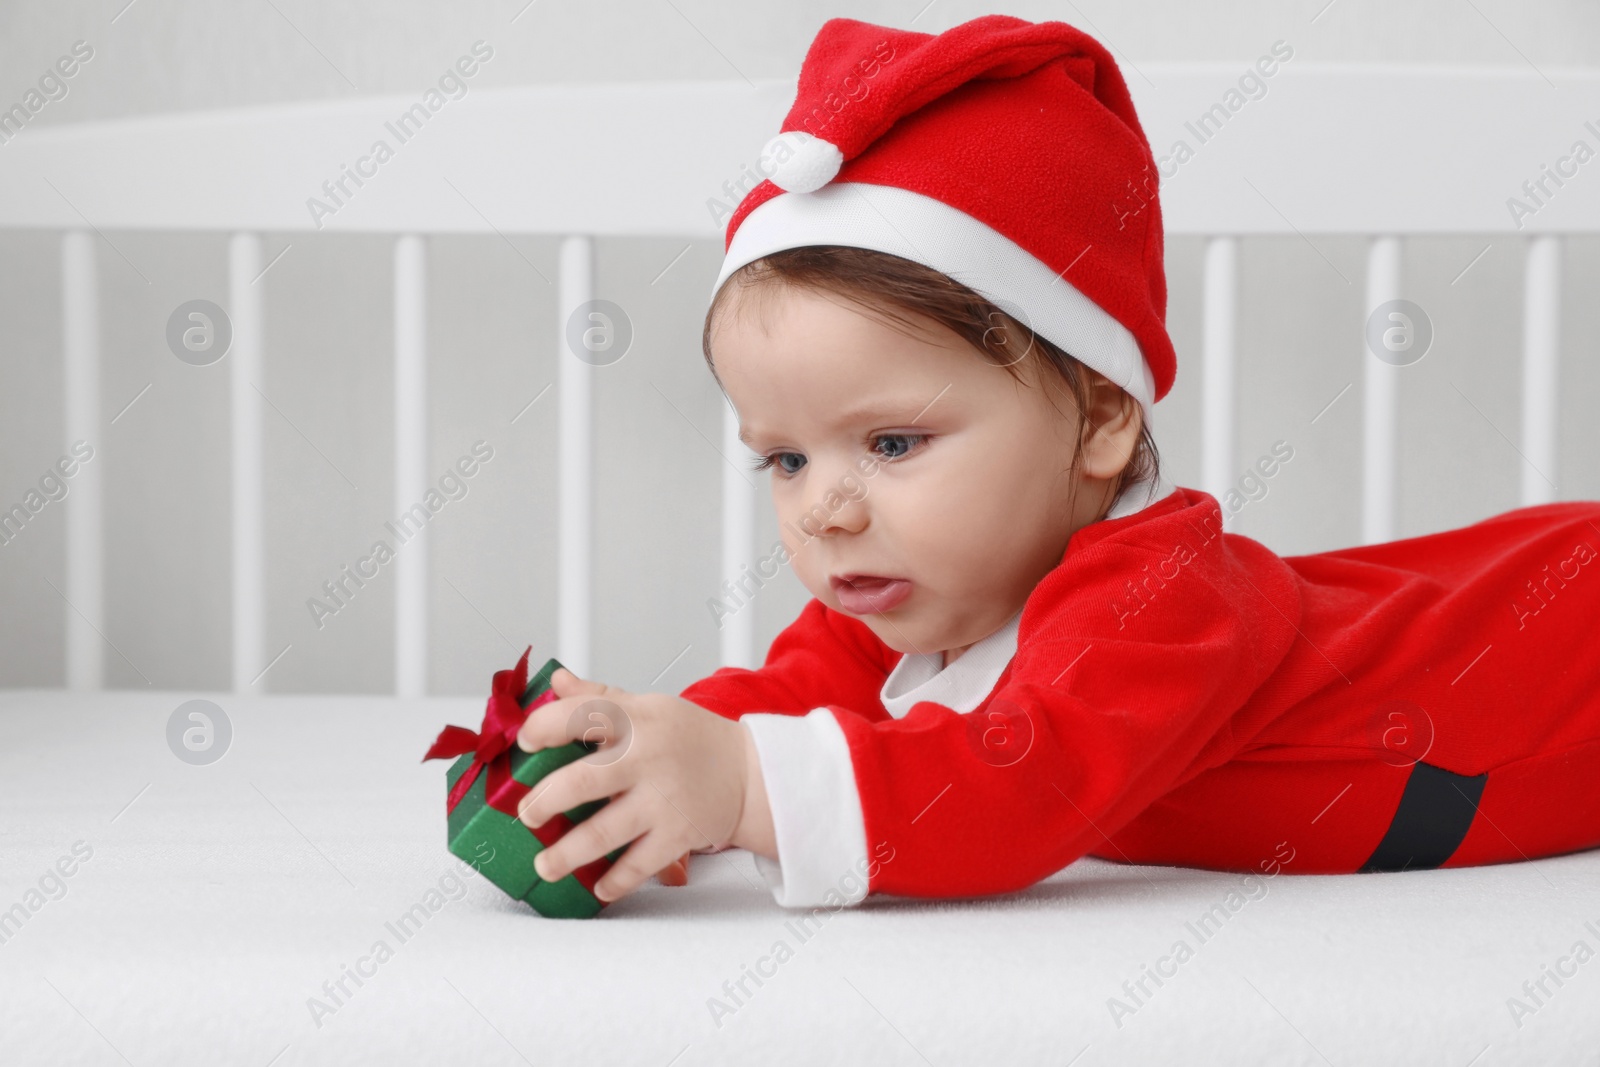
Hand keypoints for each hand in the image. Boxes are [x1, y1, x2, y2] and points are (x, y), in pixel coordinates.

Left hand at [514, 668, 772, 903]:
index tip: (525, 741)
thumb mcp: (650, 707)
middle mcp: (648, 758)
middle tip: (527, 814)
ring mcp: (663, 800)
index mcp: (637, 719)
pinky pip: (638, 866)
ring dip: (566, 854)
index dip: (544, 726)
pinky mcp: (678, 835)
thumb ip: (601, 697)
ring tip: (545, 864)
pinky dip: (615, 881)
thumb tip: (556, 681)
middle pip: (583, 781)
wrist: (750, 773)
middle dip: (545, 801)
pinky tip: (597, 887)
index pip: (582, 714)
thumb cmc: (693, 739)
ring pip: (604, 833)